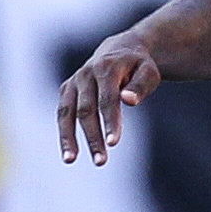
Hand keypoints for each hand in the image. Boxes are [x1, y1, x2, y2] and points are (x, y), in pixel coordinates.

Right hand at [57, 34, 161, 166]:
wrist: (120, 50)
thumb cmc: (139, 66)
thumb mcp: (148, 72)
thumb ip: (140, 85)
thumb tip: (129, 100)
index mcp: (106, 68)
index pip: (107, 99)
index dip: (110, 121)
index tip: (113, 143)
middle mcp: (85, 74)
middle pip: (86, 110)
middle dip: (92, 136)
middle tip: (101, 161)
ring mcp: (73, 81)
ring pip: (66, 113)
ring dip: (68, 138)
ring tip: (70, 161)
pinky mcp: (67, 89)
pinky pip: (62, 113)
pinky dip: (63, 133)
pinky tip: (69, 154)